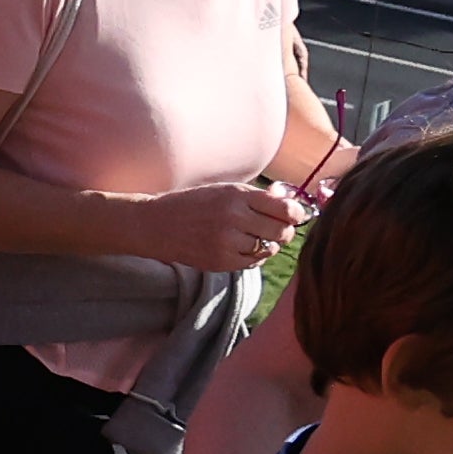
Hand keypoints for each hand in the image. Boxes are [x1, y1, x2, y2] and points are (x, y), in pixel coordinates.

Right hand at [137, 179, 310, 277]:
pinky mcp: (221, 261)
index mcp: (236, 196)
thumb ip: (257, 197)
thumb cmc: (193, 204)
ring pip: (269, 248)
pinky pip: (253, 262)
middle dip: (284, 230)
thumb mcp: (224, 190)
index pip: (285, 209)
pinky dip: (253, 257)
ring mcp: (227, 242)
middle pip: (281, 231)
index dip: (296, 214)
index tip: (294, 215)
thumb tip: (292, 204)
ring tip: (253, 237)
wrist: (156, 224)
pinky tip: (240, 248)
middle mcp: (234, 218)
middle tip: (276, 228)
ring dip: (267, 244)